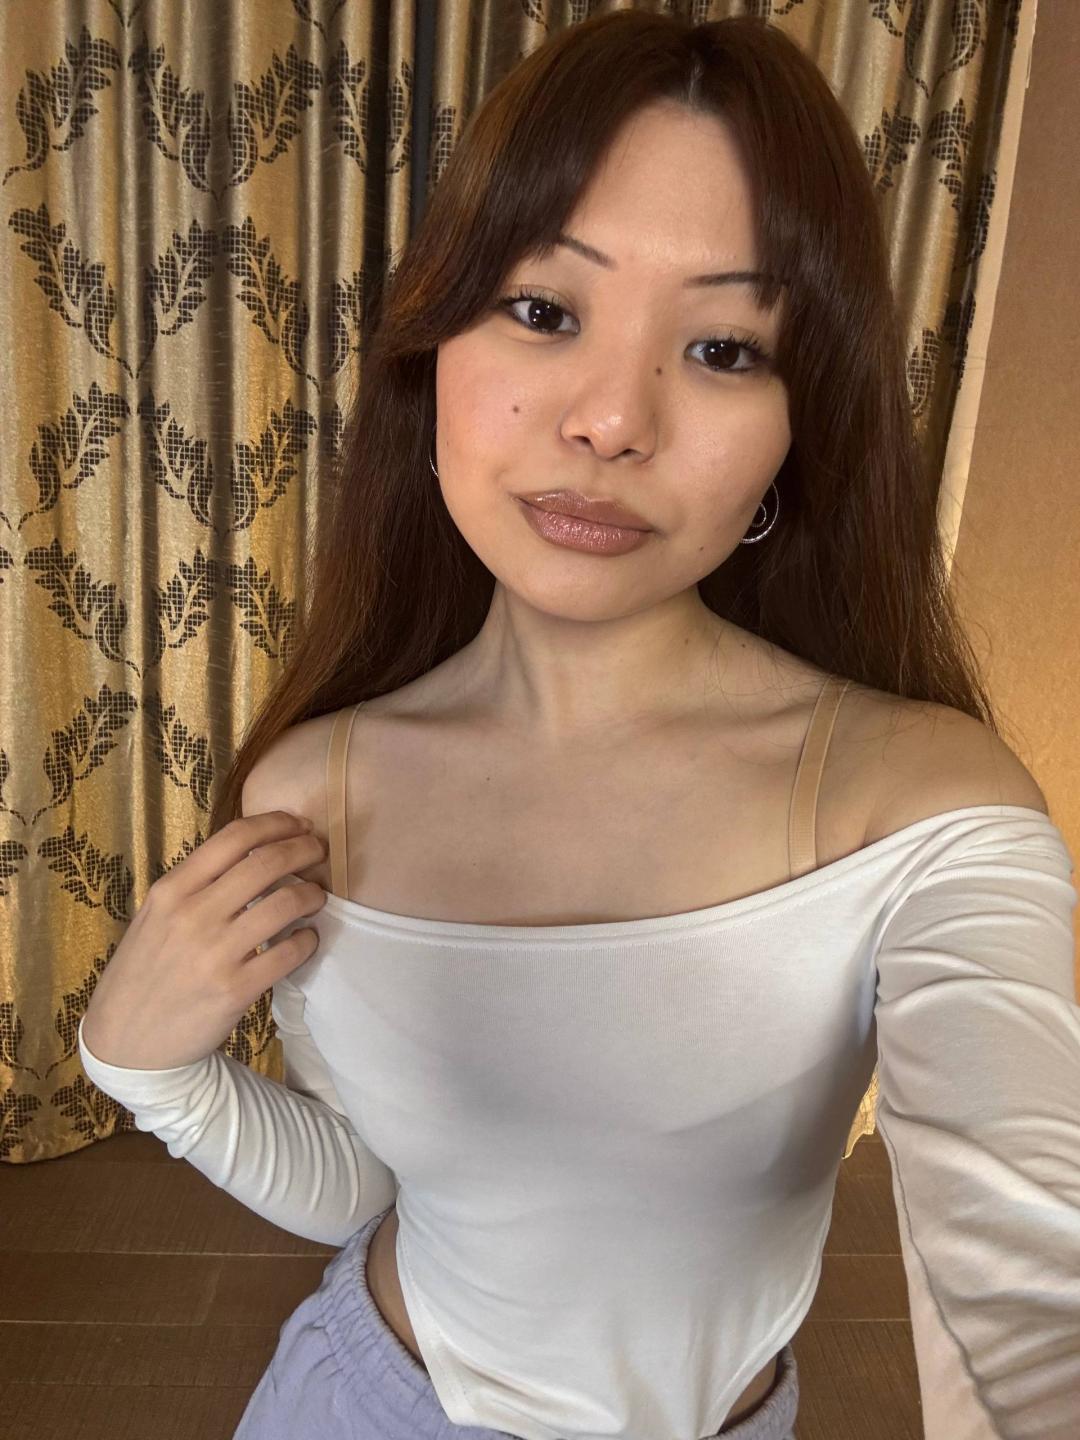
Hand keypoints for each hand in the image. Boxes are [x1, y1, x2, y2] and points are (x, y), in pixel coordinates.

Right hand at [80, 810, 327, 1070]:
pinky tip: (307, 938)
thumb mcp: (155, 917)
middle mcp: (192, 914)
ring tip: (316, 896)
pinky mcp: (235, 989)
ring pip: (285, 903)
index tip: (298, 825)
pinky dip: (308, 940)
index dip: (276, 823)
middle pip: (266, 863)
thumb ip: (196, 885)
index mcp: (172, 890)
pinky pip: (289, 952)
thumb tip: (254, 852)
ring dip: (312, 894)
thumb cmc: (145, 972)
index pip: (234, 837)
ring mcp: (215, 953)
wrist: (126, 1042)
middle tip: (319, 853)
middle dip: (304, 850)